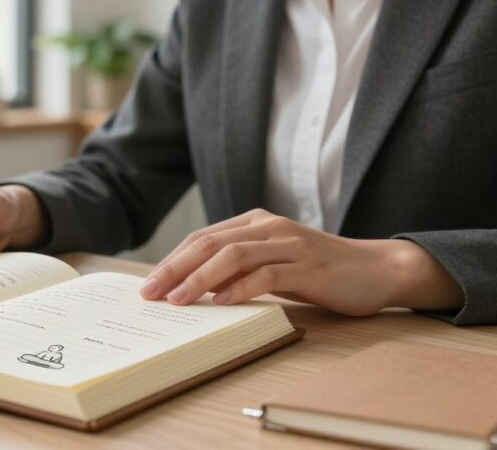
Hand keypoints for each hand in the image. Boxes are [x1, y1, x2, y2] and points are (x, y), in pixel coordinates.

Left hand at [139, 209, 463, 315]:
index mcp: (253, 223)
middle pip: (209, 243)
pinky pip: (267, 274)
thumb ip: (236, 270)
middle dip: (175, 268)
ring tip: (178, 300)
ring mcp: (288, 244)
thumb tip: (190, 290)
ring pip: (233, 255)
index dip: (171, 260)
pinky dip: (241, 287)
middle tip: (150, 293)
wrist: (376, 270)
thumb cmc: (317, 272)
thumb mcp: (270, 266)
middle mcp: (267, 227)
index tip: (148, 285)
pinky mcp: (307, 265)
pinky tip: (222, 302)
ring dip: (200, 279)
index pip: (201, 238)